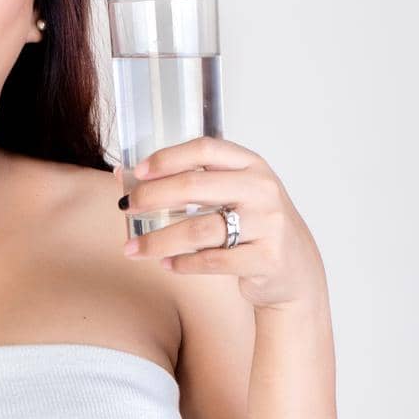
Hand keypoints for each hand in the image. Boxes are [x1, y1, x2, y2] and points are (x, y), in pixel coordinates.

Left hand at [114, 136, 325, 310]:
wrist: (295, 268)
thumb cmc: (254, 226)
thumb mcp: (233, 195)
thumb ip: (188, 184)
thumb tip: (123, 175)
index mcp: (252, 165)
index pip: (205, 150)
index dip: (167, 158)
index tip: (138, 172)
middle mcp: (262, 189)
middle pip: (195, 187)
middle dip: (153, 197)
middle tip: (127, 209)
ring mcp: (267, 224)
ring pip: (199, 229)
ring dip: (159, 240)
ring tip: (134, 249)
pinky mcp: (266, 258)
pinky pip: (213, 261)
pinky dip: (184, 264)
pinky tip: (167, 264)